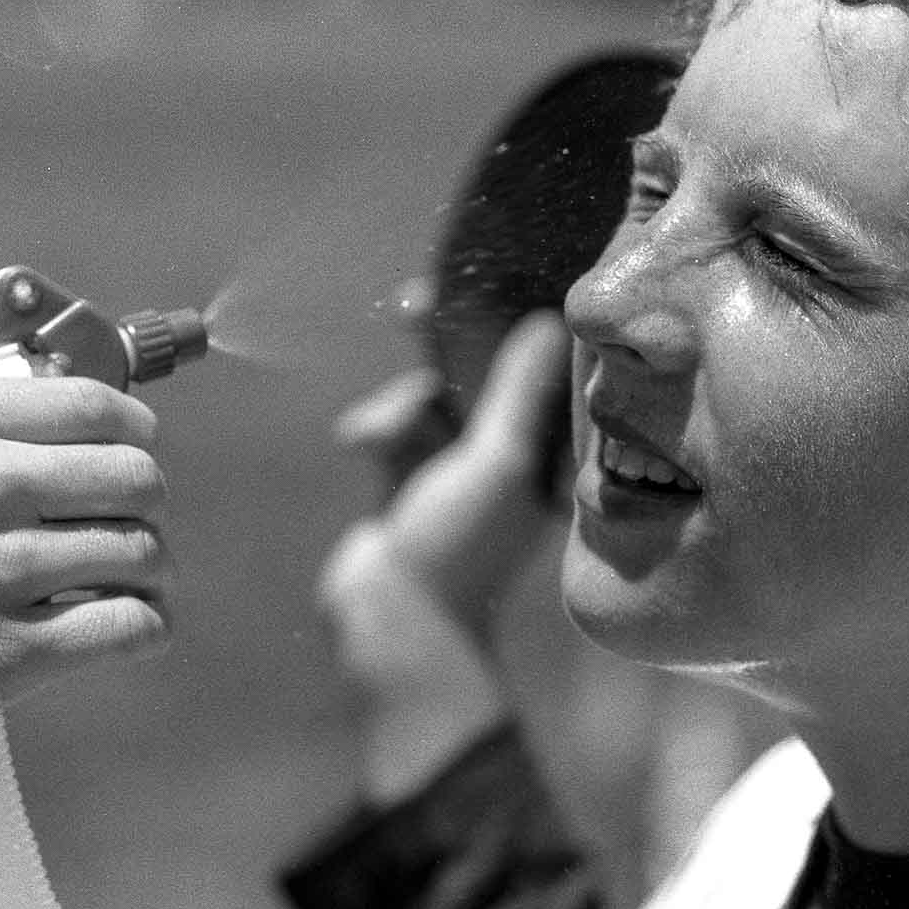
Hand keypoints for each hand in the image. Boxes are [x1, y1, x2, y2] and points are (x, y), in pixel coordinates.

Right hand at [0, 374, 174, 760]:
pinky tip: (135, 626)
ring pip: (141, 552)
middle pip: (136, 478)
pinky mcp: (6, 653)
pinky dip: (146, 626)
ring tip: (131, 581)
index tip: (133, 450)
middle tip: (126, 523)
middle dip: (143, 502)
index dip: (132, 433)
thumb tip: (26, 391)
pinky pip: (128, 626)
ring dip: (148, 568)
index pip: (99, 408)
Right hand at [320, 311, 570, 675]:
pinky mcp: (410, 478)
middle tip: (410, 303)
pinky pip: (394, 426)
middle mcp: (511, 456)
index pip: (540, 370)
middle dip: (442, 343)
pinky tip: (360, 446)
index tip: (479, 286)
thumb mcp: (495, 462)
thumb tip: (549, 322)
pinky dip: (376, 428)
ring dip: (399, 406)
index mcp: (548, 454)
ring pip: (428, 395)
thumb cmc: (457, 549)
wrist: (391, 622)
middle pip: (480, 373)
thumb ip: (518, 394)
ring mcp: (457, 468)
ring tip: (380, 436)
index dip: (511, 321)